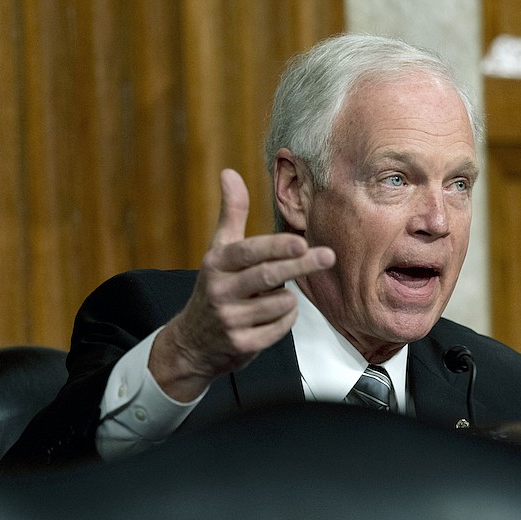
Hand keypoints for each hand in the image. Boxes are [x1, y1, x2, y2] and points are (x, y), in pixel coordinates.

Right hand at [149, 169, 334, 400]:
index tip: (300, 242)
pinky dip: (285, 320)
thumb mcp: (218, 251)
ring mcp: (230, 320)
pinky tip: (272, 317)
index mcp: (216, 264)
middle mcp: (220, 291)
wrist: (192, 343)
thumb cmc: (215, 288)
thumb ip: (231, 213)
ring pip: (280, 303)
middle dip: (300, 266)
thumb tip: (229, 172)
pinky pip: (280, 328)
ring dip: (287, 299)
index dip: (276, 247)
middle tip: (328, 256)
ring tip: (273, 298)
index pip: (249, 252)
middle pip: (268, 276)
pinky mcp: (242, 345)